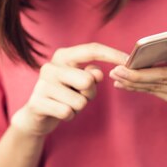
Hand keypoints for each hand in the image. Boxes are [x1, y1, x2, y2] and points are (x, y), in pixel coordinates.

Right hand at [12, 43, 126, 136]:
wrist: (36, 115)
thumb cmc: (64, 95)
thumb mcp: (80, 83)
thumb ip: (91, 75)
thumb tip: (97, 73)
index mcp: (63, 56)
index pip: (92, 50)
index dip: (113, 55)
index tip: (129, 61)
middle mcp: (50, 66)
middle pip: (88, 80)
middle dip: (89, 94)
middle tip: (78, 96)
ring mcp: (42, 84)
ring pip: (79, 101)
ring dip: (78, 108)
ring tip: (66, 104)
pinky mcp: (36, 102)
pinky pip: (67, 113)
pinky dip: (69, 116)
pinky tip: (59, 113)